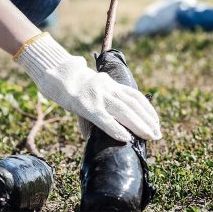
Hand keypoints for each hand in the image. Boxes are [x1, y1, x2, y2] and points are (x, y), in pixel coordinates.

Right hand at [15, 33, 160, 141]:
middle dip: (147, 120)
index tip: (156, 123)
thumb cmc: (72, 85)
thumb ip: (98, 107)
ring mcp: (98, 95)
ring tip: (150, 136)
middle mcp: (108, 87)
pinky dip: (116, 128)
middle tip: (158, 134)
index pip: (135, 96)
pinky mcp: (86, 104)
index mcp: (110, 84)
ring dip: (139, 125)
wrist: (55, 73)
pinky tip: (125, 138)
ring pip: (123, 110)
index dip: (147, 109)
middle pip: (133, 104)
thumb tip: (91, 131)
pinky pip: (104, 118)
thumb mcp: (91, 90)